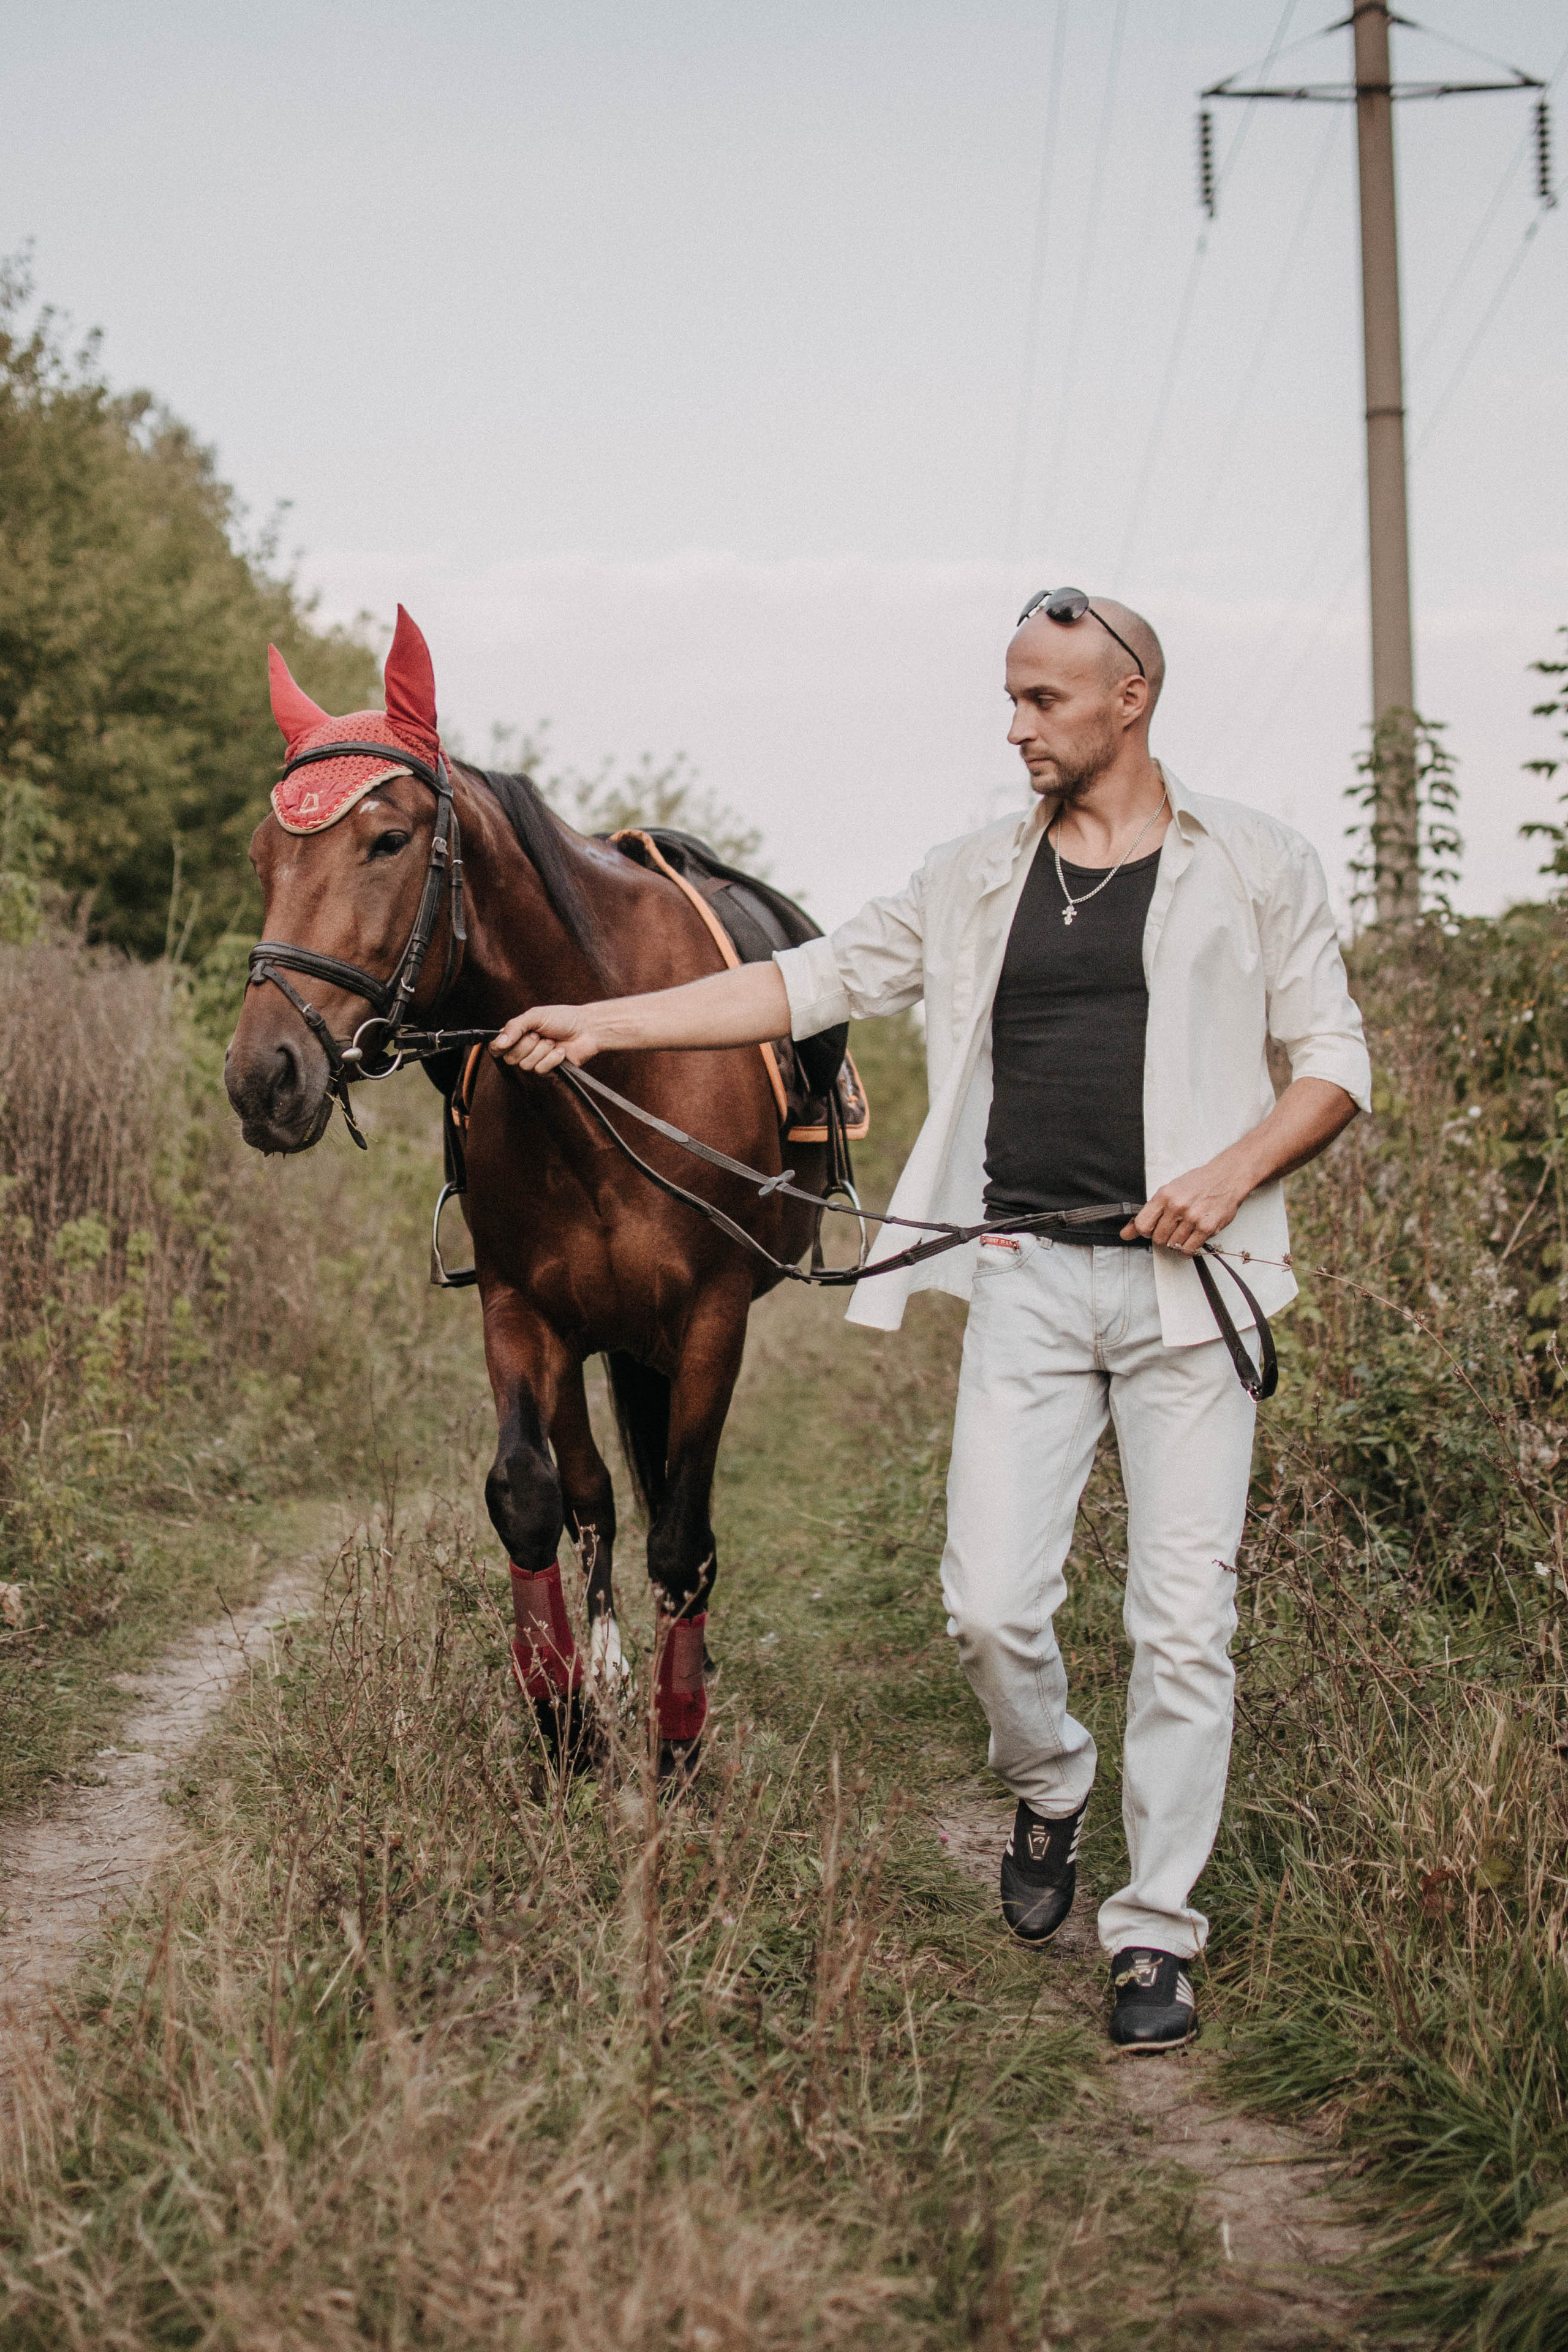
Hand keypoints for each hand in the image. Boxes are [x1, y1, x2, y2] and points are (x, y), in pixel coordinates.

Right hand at [490, 1005, 602, 1073]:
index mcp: (516, 1036)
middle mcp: (523, 1050)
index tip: (508, 1041)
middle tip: (540, 1035)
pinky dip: (553, 1058)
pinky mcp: (549, 1072)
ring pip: (526, 1065)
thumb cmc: (562, 1019)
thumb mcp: (535, 1016)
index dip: (499, 1047)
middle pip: (510, 1059)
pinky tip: (561, 1051)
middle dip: (527, 1045)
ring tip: (553, 1041)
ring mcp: (536, 1062)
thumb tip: (498, 1042)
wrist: (587, 1029)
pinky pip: (541, 1070)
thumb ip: (514, 1027)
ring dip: (542, 1050)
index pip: (496, 1048)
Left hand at [1123, 1152, 1250, 1256]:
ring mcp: (1192, 1217)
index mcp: (1164, 1195)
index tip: (1151, 1229)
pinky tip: (1191, 1238)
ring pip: (1173, 1244)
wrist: (1226, 1177)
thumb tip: (1126, 1233)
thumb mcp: (1169, 1191)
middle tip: (1173, 1228)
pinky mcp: (1207, 1227)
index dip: (1145, 1231)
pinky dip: (1188, 1249)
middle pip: (1158, 1238)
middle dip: (1163, 1237)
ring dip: (1177, 1242)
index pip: (1142, 1225)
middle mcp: (1177, 1206)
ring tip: (1185, 1229)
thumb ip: (1147, 1213)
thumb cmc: (1198, 1184)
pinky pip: (1189, 1249)